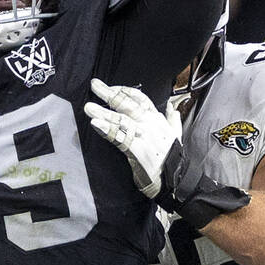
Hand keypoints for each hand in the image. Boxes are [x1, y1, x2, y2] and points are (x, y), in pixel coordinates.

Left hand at [85, 77, 249, 226]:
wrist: (174, 180)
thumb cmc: (172, 158)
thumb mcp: (176, 136)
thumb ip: (173, 120)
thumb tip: (173, 108)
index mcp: (157, 119)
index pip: (140, 98)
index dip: (125, 90)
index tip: (110, 86)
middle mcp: (150, 125)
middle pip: (128, 105)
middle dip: (110, 94)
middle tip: (94, 85)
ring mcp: (144, 137)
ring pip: (122, 120)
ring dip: (104, 112)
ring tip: (89, 107)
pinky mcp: (137, 150)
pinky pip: (120, 138)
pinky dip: (107, 130)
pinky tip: (96, 124)